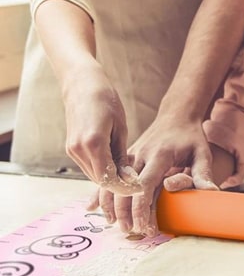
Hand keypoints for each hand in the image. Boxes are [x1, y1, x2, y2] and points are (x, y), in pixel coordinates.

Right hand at [63, 66, 141, 195]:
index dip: (124, 187)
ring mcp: (72, 150)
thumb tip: (128, 177)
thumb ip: (121, 154)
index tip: (139, 190)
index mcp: (94, 143)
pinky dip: (101, 170)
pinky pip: (88, 166)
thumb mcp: (120, 126)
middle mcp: (79, 150)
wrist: (82, 85)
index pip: (108, 178)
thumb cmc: (106, 100)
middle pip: (100, 180)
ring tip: (129, 178)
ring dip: (109, 179)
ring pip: (93, 175)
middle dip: (118, 186)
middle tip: (137, 187)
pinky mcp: (71, 148)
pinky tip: (115, 167)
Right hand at [93, 110, 216, 235]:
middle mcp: (140, 155)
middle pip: (125, 187)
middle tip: (131, 232)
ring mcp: (131, 155)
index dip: (141, 209)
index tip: (145, 227)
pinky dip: (101, 192)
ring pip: (113, 182)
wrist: (177, 114)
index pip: (144, 185)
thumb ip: (203, 174)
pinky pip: (110, 175)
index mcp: (159, 155)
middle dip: (125, 212)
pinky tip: (92, 207)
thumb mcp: (202, 153)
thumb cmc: (191, 136)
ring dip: (111, 205)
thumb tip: (211, 194)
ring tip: (116, 225)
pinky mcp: (126, 157)